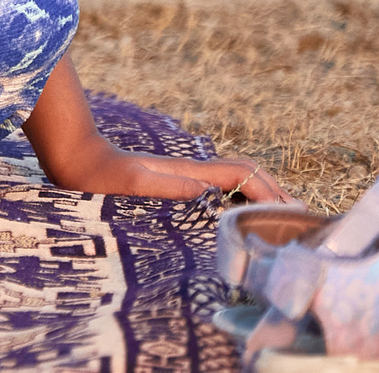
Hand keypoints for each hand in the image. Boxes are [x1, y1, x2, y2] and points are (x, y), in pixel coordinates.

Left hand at [39, 130, 289, 201]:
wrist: (75, 160)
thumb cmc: (101, 176)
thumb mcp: (135, 183)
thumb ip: (168, 186)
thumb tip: (207, 191)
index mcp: (190, 172)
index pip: (243, 176)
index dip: (270, 192)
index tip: (292, 213)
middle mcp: (193, 171)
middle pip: (247, 173)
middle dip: (276, 191)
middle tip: (302, 218)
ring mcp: (185, 175)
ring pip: (235, 178)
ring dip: (261, 193)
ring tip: (283, 217)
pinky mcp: (174, 182)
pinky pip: (219, 186)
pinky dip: (241, 196)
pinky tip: (242, 214)